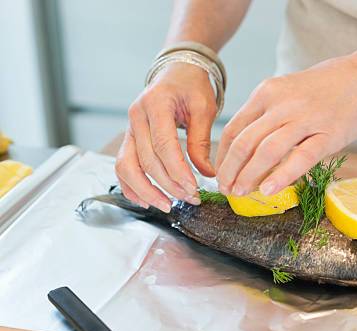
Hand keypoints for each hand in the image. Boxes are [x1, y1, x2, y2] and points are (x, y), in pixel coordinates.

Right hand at [115, 63, 216, 211]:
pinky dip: (131, 186)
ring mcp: (129, 128)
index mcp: (156, 104)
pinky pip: (122, 166)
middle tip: (190, 198)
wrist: (176, 72)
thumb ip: (202, 141)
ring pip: (126, 166)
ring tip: (166, 205)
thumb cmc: (191, 87)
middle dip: (168, 184)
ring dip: (145, 190)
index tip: (194, 188)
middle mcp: (137, 117)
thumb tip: (207, 173)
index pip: (163, 145)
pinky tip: (146, 200)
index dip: (178, 171)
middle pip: (146, 160)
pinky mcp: (129, 139)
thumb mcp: (204, 107)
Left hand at [214, 53, 356, 196]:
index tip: (220, 174)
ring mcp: (305, 119)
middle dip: (231, 170)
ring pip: (267, 151)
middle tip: (226, 189)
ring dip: (249, 176)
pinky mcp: (328, 134)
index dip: (223, 156)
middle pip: (245, 142)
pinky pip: (300, 158)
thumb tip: (245, 151)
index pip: (235, 129)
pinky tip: (268, 190)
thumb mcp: (287, 91)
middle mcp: (282, 104)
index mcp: (267, 92)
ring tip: (241, 193)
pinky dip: (281, 176)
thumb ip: (266, 115)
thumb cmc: (325, 89)